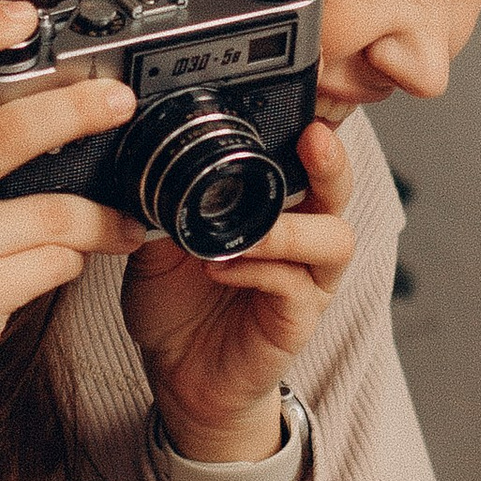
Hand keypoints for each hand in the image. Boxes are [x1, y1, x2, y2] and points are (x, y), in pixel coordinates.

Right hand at [0, 3, 148, 480]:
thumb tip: (42, 78)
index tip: (24, 12)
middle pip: (10, 132)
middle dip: (80, 110)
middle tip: (119, 101)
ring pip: (52, 212)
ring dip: (99, 218)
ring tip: (119, 220)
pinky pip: (54, 263)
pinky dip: (71, 261)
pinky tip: (64, 264)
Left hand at [122, 114, 355, 462]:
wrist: (179, 377)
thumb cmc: (179, 307)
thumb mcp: (156, 246)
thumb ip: (162, 206)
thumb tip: (141, 164)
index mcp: (273, 207)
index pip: (302, 158)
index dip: (310, 129)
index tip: (301, 103)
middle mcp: (301, 236)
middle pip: (339, 189)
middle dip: (331, 162)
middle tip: (313, 139)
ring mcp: (306, 278)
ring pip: (333, 238)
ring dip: (291, 227)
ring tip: (251, 228)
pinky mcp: (298, 317)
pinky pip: (294, 286)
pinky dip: (259, 270)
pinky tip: (220, 266)